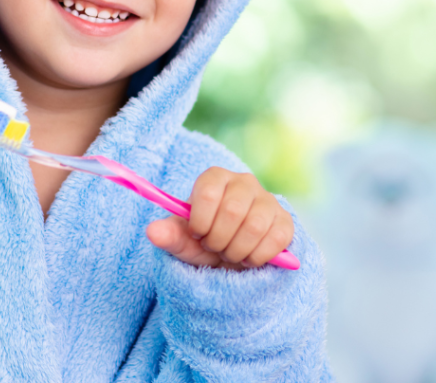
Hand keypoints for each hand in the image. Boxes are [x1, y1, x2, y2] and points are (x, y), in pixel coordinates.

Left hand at [145, 167, 294, 269]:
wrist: (232, 256)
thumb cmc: (204, 241)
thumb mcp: (184, 241)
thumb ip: (168, 235)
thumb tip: (151, 232)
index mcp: (215, 177)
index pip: (208, 192)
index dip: (201, 221)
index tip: (198, 234)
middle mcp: (243, 182)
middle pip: (233, 211)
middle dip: (219, 240)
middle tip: (214, 247)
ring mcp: (267, 200)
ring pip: (255, 226)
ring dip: (237, 250)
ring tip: (229, 253)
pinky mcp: (284, 221)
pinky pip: (275, 239)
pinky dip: (258, 256)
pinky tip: (249, 258)